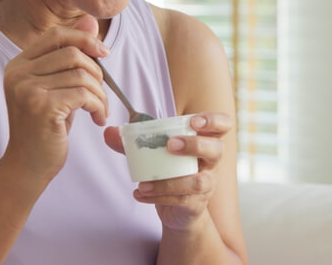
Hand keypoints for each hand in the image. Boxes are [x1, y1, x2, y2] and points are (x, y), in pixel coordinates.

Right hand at [2, 15, 109, 182]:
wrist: (28, 166)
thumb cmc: (45, 128)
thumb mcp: (57, 87)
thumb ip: (70, 56)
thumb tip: (91, 20)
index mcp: (18, 65)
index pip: (56, 36)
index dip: (84, 38)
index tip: (104, 53)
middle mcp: (18, 74)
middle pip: (73, 54)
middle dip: (97, 73)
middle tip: (100, 94)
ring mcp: (27, 90)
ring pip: (82, 75)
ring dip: (100, 94)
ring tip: (99, 110)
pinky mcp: (41, 107)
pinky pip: (84, 94)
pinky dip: (98, 105)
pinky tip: (97, 119)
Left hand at [104, 112, 231, 229]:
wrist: (176, 209)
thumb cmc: (169, 173)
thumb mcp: (152, 154)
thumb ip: (132, 143)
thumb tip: (109, 132)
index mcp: (204, 142)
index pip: (222, 125)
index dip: (213, 121)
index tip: (193, 122)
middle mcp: (210, 163)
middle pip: (217, 150)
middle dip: (196, 145)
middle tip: (171, 145)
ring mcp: (206, 185)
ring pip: (198, 181)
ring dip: (169, 181)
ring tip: (144, 182)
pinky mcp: (196, 204)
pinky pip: (182, 200)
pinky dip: (159, 196)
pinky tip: (140, 193)